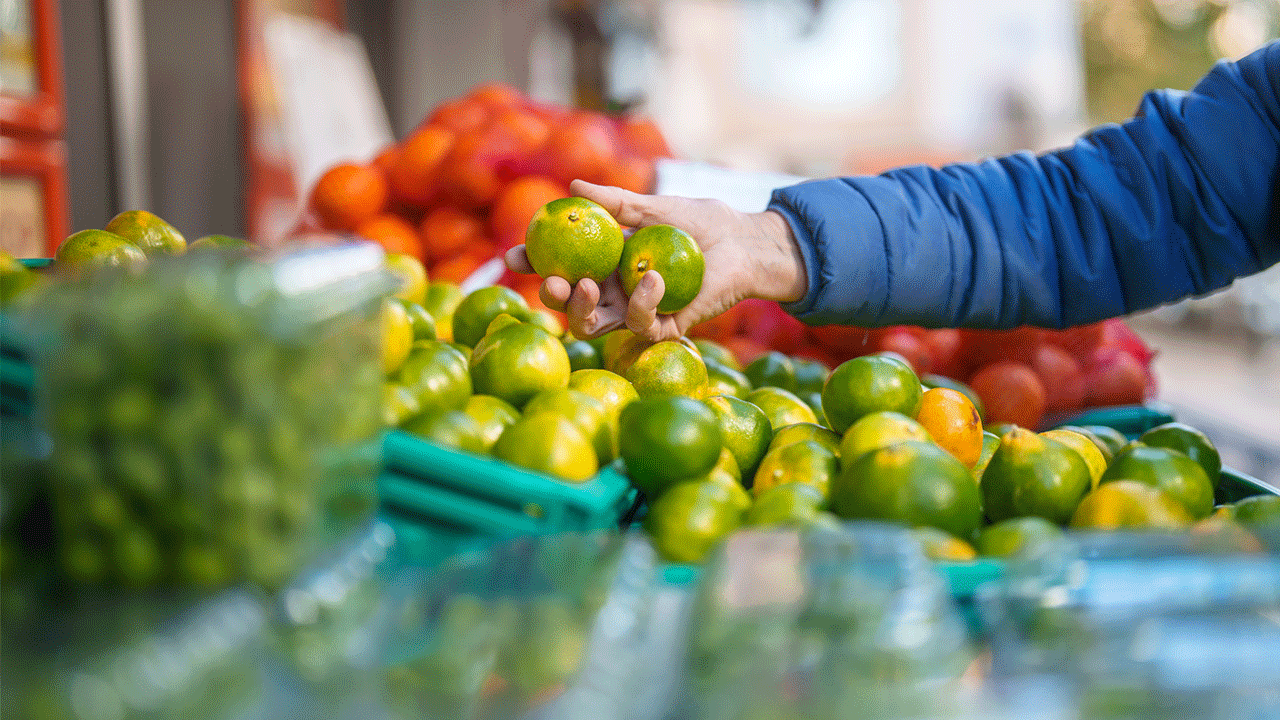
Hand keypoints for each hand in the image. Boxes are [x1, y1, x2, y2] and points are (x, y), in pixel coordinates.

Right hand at [504, 179, 806, 340]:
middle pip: (570, 304)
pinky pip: (642, 325)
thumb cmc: (700, 222)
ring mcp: (638, 312)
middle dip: (550, 296)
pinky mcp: (666, 327)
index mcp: (605, 263)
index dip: (533, 265)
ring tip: (587, 284)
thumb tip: (573, 185)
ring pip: (595, 325)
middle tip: (549, 281)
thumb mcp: (652, 207)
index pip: (560, 267)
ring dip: (582, 308)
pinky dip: (643, 302)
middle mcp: (615, 292)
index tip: (513, 256)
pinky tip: (652, 278)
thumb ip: (615, 202)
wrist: (743, 242)